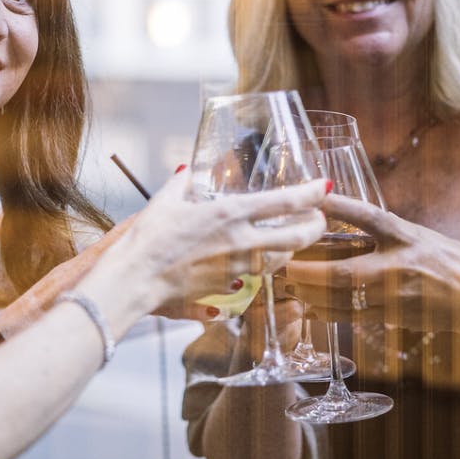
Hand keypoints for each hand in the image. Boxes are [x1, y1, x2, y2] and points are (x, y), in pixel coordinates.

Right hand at [102, 173, 326, 320]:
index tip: (324, 187)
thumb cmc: (147, 239)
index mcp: (229, 213)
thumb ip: (181, 184)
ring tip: (292, 239)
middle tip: (320, 220)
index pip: (284, 202)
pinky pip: (256, 278)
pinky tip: (258, 262)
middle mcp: (240, 241)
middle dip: (316, 228)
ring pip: (280, 259)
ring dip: (291, 248)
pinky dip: (263, 268)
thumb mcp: (165, 201)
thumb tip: (186, 171)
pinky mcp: (228, 288)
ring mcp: (237, 268)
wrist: (135, 280)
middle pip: (296, 237)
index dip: (311, 194)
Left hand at [284, 194, 459, 344]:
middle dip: (305, 269)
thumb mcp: (419, 235)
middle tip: (278, 262)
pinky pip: (351, 315)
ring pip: (341, 298)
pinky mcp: (392, 316)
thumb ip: (384, 229)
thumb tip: (343, 214)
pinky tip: (309, 305)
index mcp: (406, 237)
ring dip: (309, 292)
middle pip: (341, 270)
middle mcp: (397, 266)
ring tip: (286, 284)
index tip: (313, 197)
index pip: (368, 216)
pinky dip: (326, 310)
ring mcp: (394, 295)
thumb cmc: (452, 263)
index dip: (339, 206)